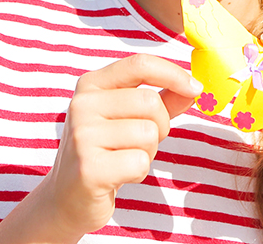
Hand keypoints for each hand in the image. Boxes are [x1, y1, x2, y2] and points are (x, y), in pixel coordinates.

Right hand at [41, 54, 201, 239]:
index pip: (139, 64)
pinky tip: (118, 176)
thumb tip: (193, 88)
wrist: (67, 197)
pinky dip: (138, 172)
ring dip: (148, 152)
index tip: (195, 88)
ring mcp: (82, 135)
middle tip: (141, 143)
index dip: (173, 73)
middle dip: (160, 126)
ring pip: (148, 133)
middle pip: (150, 102)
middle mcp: (82, 104)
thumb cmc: (106, 152)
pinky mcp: (89, 168)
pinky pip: (139, 162)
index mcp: (92, 85)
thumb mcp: (128, 117)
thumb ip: (162, 99)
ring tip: (124, 158)